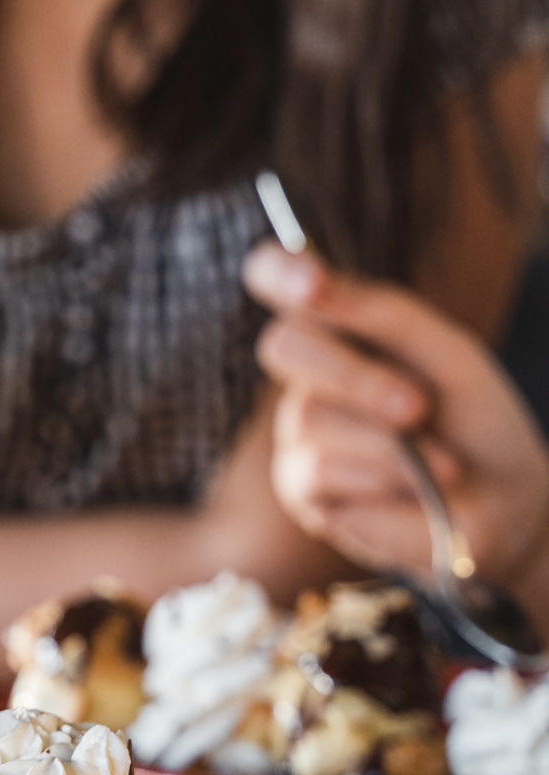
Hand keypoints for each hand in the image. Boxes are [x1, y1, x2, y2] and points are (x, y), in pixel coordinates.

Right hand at [242, 241, 548, 587]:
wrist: (502, 504)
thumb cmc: (474, 421)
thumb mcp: (445, 354)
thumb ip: (381, 313)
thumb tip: (316, 283)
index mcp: (339, 324)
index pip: (273, 275)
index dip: (278, 270)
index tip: (312, 281)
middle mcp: (308, 374)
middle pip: (283, 345)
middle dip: (354, 376)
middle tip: (416, 407)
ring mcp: (296, 431)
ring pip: (312, 417)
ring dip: (387, 443)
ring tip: (441, 463)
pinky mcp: (299, 489)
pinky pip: (320, 471)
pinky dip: (381, 479)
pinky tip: (414, 489)